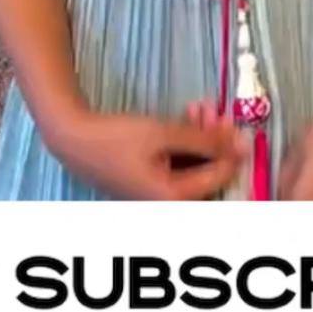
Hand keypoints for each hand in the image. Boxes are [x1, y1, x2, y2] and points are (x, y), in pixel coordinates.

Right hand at [42, 103, 244, 201]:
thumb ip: (204, 141)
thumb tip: (240, 144)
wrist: (72, 140)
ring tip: (200, 108)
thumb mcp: (164, 134)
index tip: (238, 123)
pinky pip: (178, 165)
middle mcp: (168, 204)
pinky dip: (184, 144)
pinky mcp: (149, 183)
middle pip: (207, 172)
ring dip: (200, 137)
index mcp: (174, 199)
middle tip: (216, 111)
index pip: (219, 176)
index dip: (232, 148)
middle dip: (214, 139)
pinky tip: (186, 119)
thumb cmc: (115, 138)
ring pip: (193, 165)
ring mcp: (158, 194)